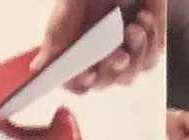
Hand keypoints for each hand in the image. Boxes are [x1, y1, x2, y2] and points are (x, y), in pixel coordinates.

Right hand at [35, 0, 160, 87]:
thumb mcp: (69, 3)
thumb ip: (56, 35)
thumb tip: (38, 66)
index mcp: (75, 46)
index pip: (74, 80)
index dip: (79, 82)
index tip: (87, 74)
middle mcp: (97, 53)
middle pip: (103, 82)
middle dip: (111, 68)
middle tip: (119, 53)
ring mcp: (122, 52)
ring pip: (128, 76)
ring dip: (134, 54)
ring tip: (134, 27)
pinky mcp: (146, 46)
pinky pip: (149, 61)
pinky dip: (150, 42)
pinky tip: (144, 18)